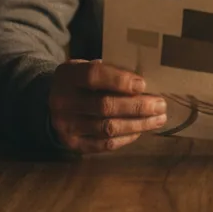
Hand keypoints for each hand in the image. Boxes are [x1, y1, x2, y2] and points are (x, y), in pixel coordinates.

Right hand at [48, 59, 167, 152]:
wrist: (52, 101)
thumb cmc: (81, 81)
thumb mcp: (87, 66)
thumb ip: (110, 71)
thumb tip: (143, 83)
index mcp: (67, 76)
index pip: (93, 76)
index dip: (119, 80)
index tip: (143, 84)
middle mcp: (62, 101)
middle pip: (104, 106)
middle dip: (137, 106)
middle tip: (160, 105)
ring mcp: (66, 125)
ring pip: (107, 128)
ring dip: (137, 124)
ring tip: (158, 119)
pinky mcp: (72, 144)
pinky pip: (104, 144)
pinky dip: (126, 138)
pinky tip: (140, 131)